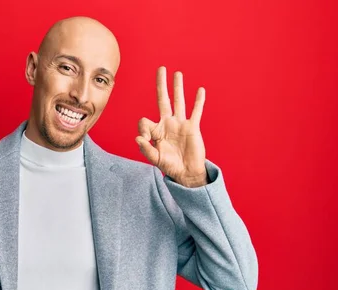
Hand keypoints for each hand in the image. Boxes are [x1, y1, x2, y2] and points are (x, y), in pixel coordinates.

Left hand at [135, 66, 207, 187]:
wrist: (186, 172)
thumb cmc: (169, 165)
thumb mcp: (155, 158)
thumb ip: (146, 149)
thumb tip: (138, 138)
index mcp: (156, 131)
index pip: (144, 121)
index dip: (142, 128)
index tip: (144, 138)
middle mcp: (167, 123)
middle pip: (163, 100)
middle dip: (161, 85)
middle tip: (161, 69)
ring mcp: (180, 124)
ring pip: (179, 101)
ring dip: (178, 87)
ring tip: (177, 74)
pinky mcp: (192, 127)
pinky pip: (196, 111)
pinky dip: (198, 101)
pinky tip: (200, 90)